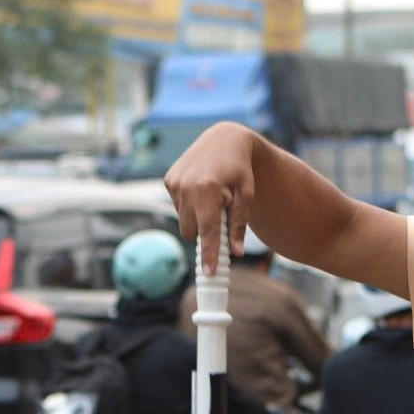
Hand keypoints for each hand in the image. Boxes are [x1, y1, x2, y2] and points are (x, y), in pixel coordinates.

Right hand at [163, 121, 257, 274]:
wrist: (224, 140)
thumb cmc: (239, 170)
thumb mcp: (246, 196)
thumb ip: (238, 225)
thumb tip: (235, 253)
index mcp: (208, 189)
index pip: (208, 231)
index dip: (209, 254)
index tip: (208, 274)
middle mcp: (187, 186)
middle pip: (192, 231)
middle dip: (205, 232)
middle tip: (221, 217)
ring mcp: (174, 183)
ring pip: (184, 221)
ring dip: (197, 217)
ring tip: (212, 197)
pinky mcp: (168, 180)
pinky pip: (178, 207)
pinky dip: (190, 205)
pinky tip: (201, 189)